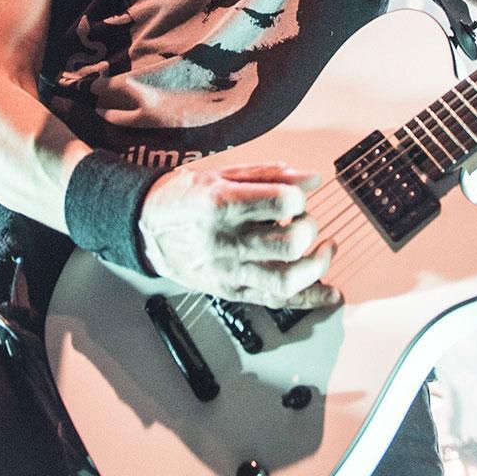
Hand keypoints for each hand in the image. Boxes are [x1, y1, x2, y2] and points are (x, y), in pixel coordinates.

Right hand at [136, 162, 339, 308]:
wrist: (146, 228)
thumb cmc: (184, 197)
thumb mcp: (222, 174)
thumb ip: (269, 175)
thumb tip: (312, 179)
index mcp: (222, 205)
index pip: (282, 202)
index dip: (299, 196)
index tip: (295, 195)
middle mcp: (226, 242)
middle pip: (290, 244)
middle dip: (309, 228)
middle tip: (303, 220)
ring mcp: (228, 272)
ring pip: (287, 280)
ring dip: (318, 266)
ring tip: (326, 250)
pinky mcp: (231, 291)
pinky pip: (276, 300)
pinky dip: (309, 299)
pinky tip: (330, 293)